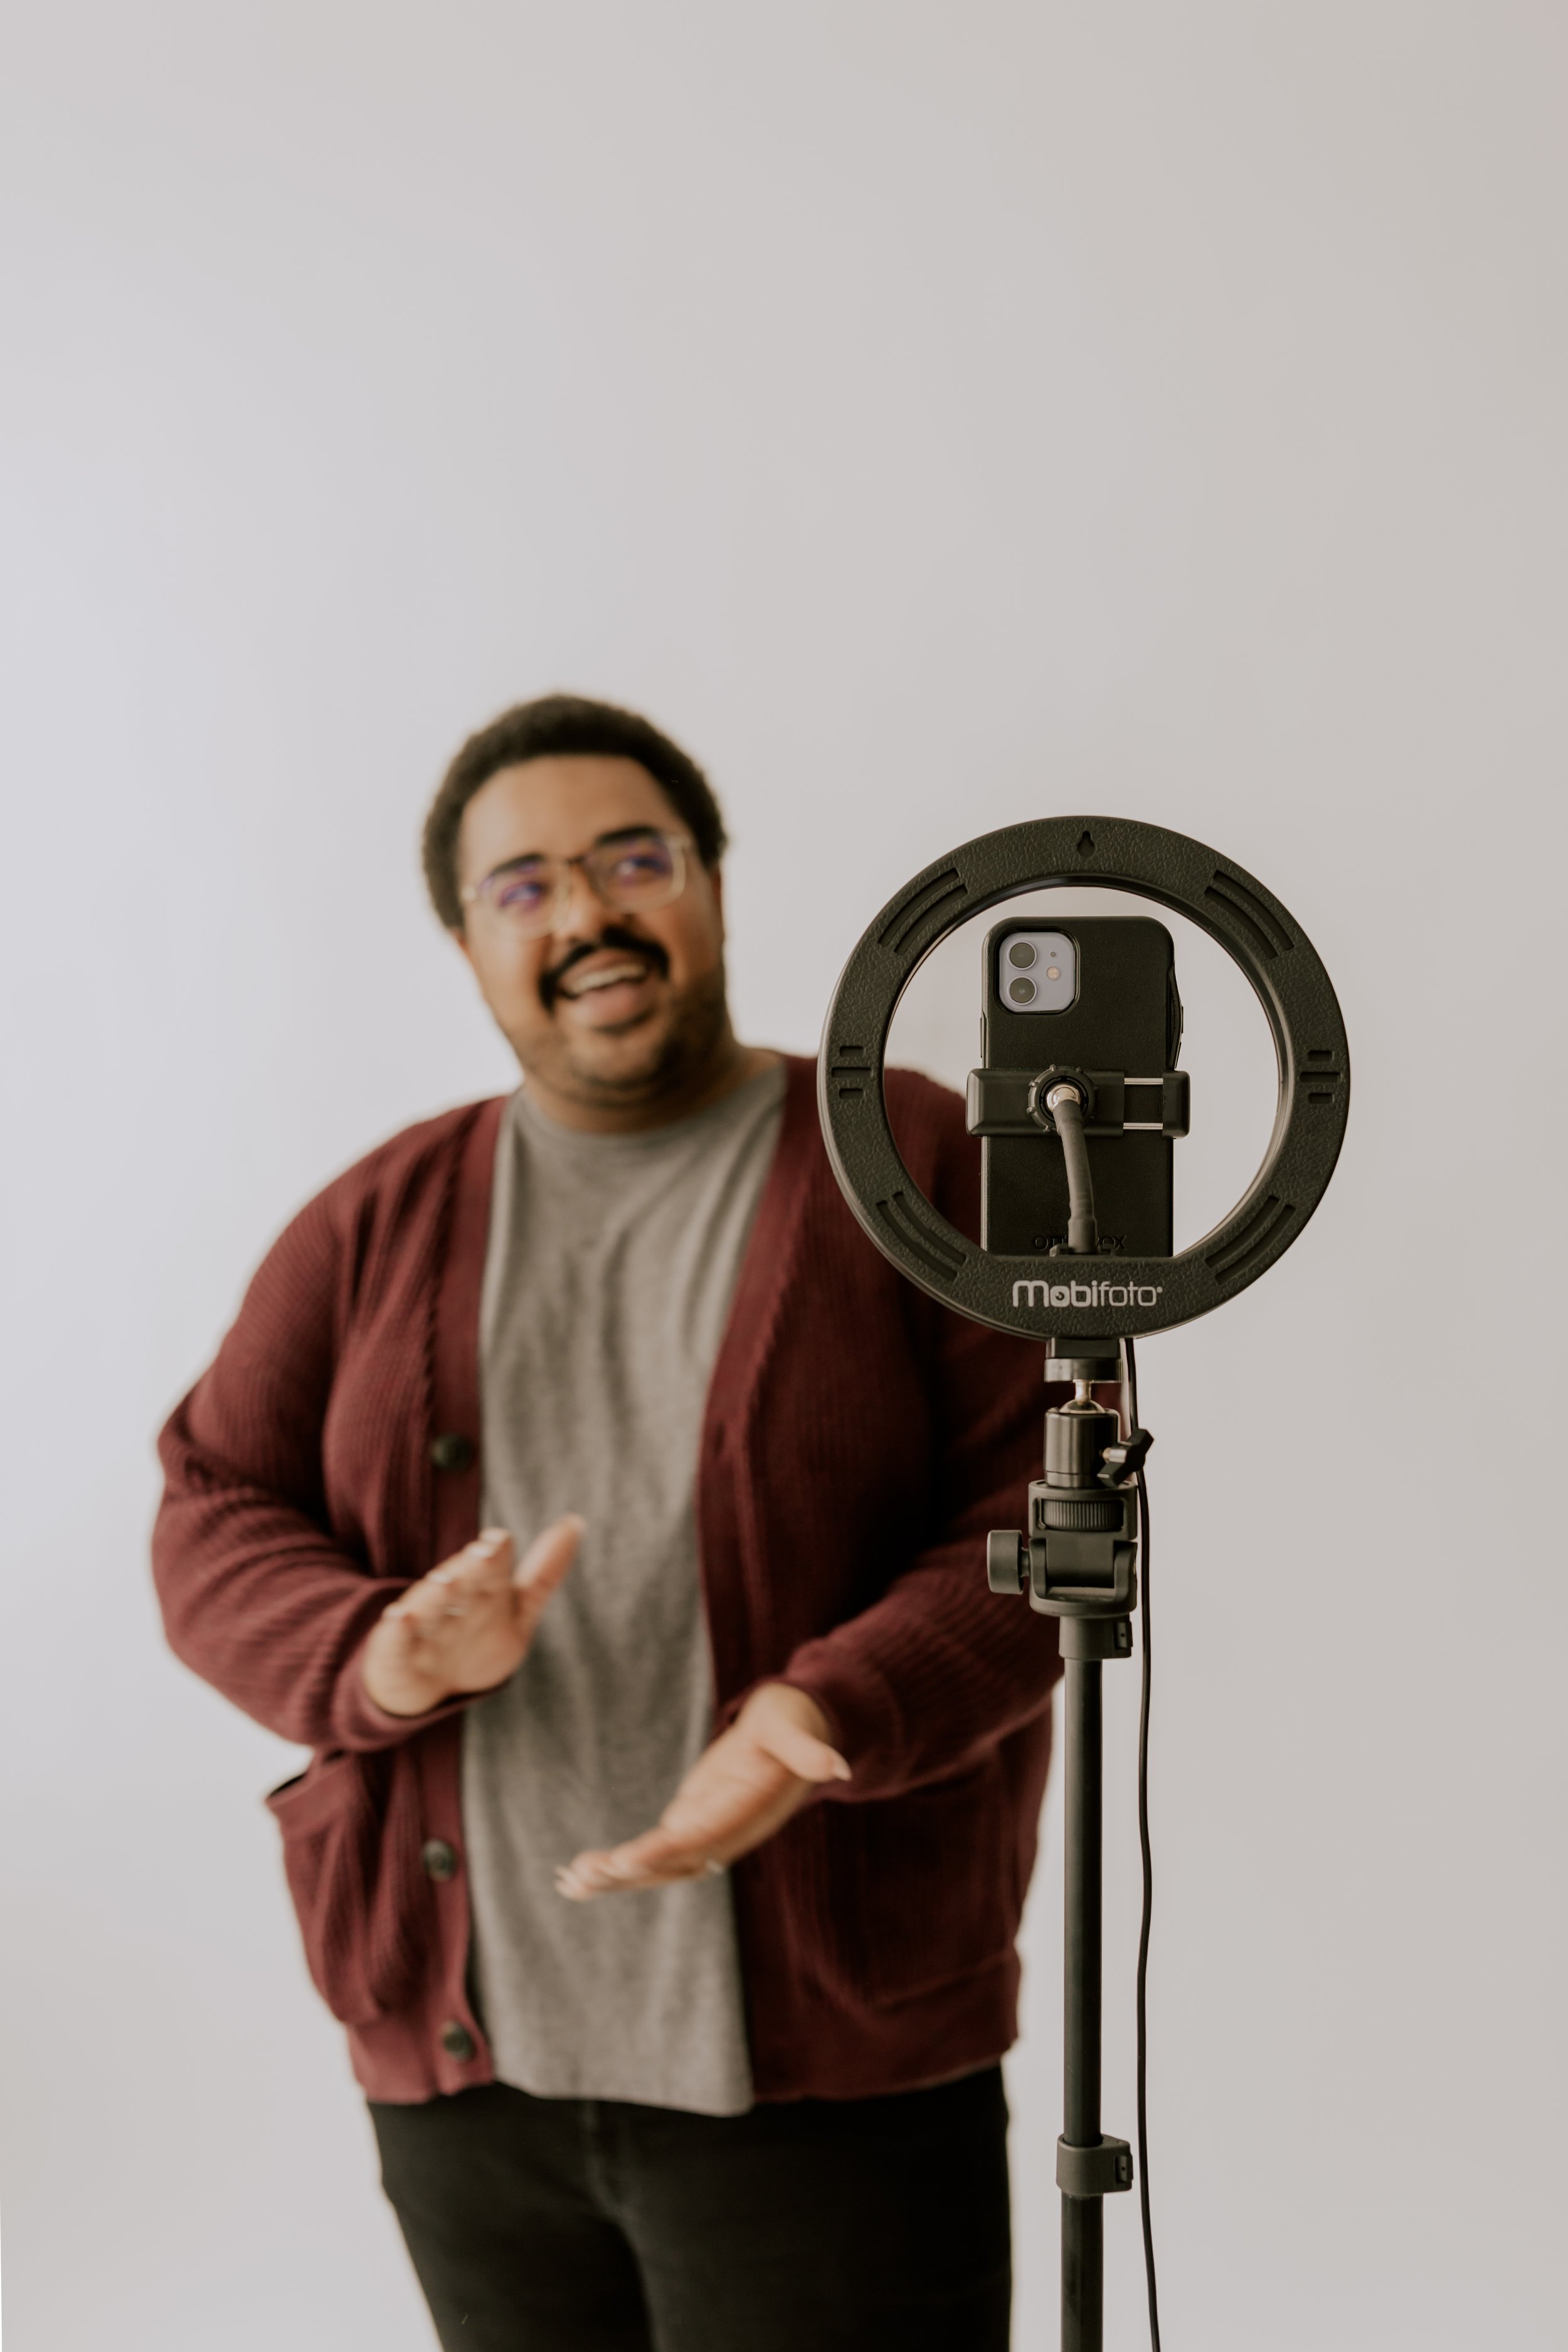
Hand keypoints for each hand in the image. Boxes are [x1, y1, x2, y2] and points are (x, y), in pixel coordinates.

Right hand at [361, 1516, 580, 1717]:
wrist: (426, 1690)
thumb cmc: (474, 1642)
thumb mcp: (516, 1613)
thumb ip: (544, 1574)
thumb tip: (576, 1522)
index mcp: (480, 1590)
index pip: (491, 1567)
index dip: (496, 1554)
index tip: (500, 1541)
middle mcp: (450, 1602)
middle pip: (463, 1582)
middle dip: (473, 1567)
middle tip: (485, 1553)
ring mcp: (421, 1627)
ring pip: (429, 1607)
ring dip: (436, 1593)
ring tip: (446, 1580)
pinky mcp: (395, 1655)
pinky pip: (395, 1643)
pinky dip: (397, 1631)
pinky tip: (399, 1618)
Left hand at [555, 1682, 848, 1898]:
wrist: (793, 1732)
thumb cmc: (793, 1722)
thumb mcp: (797, 1728)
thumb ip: (809, 1749)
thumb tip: (837, 1765)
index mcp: (747, 1812)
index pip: (702, 1838)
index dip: (663, 1851)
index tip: (623, 1860)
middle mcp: (726, 1834)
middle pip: (672, 1862)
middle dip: (627, 1872)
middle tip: (580, 1874)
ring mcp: (707, 1835)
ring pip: (657, 1867)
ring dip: (613, 1877)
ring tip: (566, 1882)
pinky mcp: (690, 1827)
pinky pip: (650, 1854)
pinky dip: (616, 1866)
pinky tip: (576, 1874)